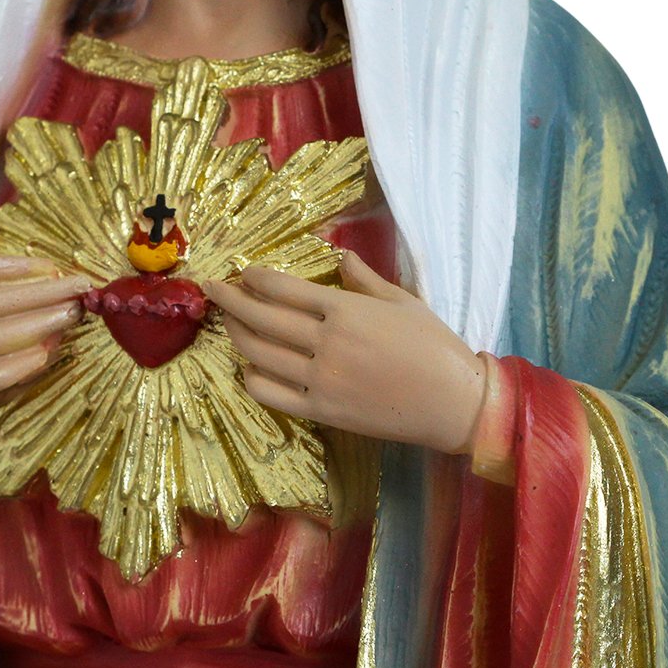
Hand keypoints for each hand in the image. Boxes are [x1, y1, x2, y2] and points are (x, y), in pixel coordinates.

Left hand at [204, 254, 486, 453]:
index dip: (255, 279)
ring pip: (259, 353)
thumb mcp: (404, 302)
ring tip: (228, 323)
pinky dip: (252, 378)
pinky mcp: (321, 410)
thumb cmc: (435, 347)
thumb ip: (365, 280)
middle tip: (213, 289)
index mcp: (346, 310)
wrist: (453, 403)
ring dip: (236, 334)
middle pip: (261, 318)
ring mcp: (320, 379)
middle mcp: (326, 342)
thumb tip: (340, 256)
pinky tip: (249, 367)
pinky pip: (271, 394)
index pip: (285, 289)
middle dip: (230, 301)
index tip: (241, 273)